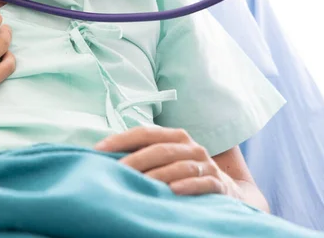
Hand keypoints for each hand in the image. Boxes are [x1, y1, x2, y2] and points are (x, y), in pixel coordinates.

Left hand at [95, 127, 242, 197]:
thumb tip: (101, 155)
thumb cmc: (181, 171)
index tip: (98, 150)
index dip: (121, 140)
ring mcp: (205, 164)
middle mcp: (190, 146)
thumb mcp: (164, 158)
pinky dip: (188, 186)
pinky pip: (202, 182)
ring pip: (179, 166)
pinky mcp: (217, 183)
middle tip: (117, 172)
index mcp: (174, 136)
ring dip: (158, 175)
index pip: (144, 133)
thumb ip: (141, 153)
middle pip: (160, 149)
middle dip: (136, 160)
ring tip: (141, 184)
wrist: (224, 188)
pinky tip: (173, 191)